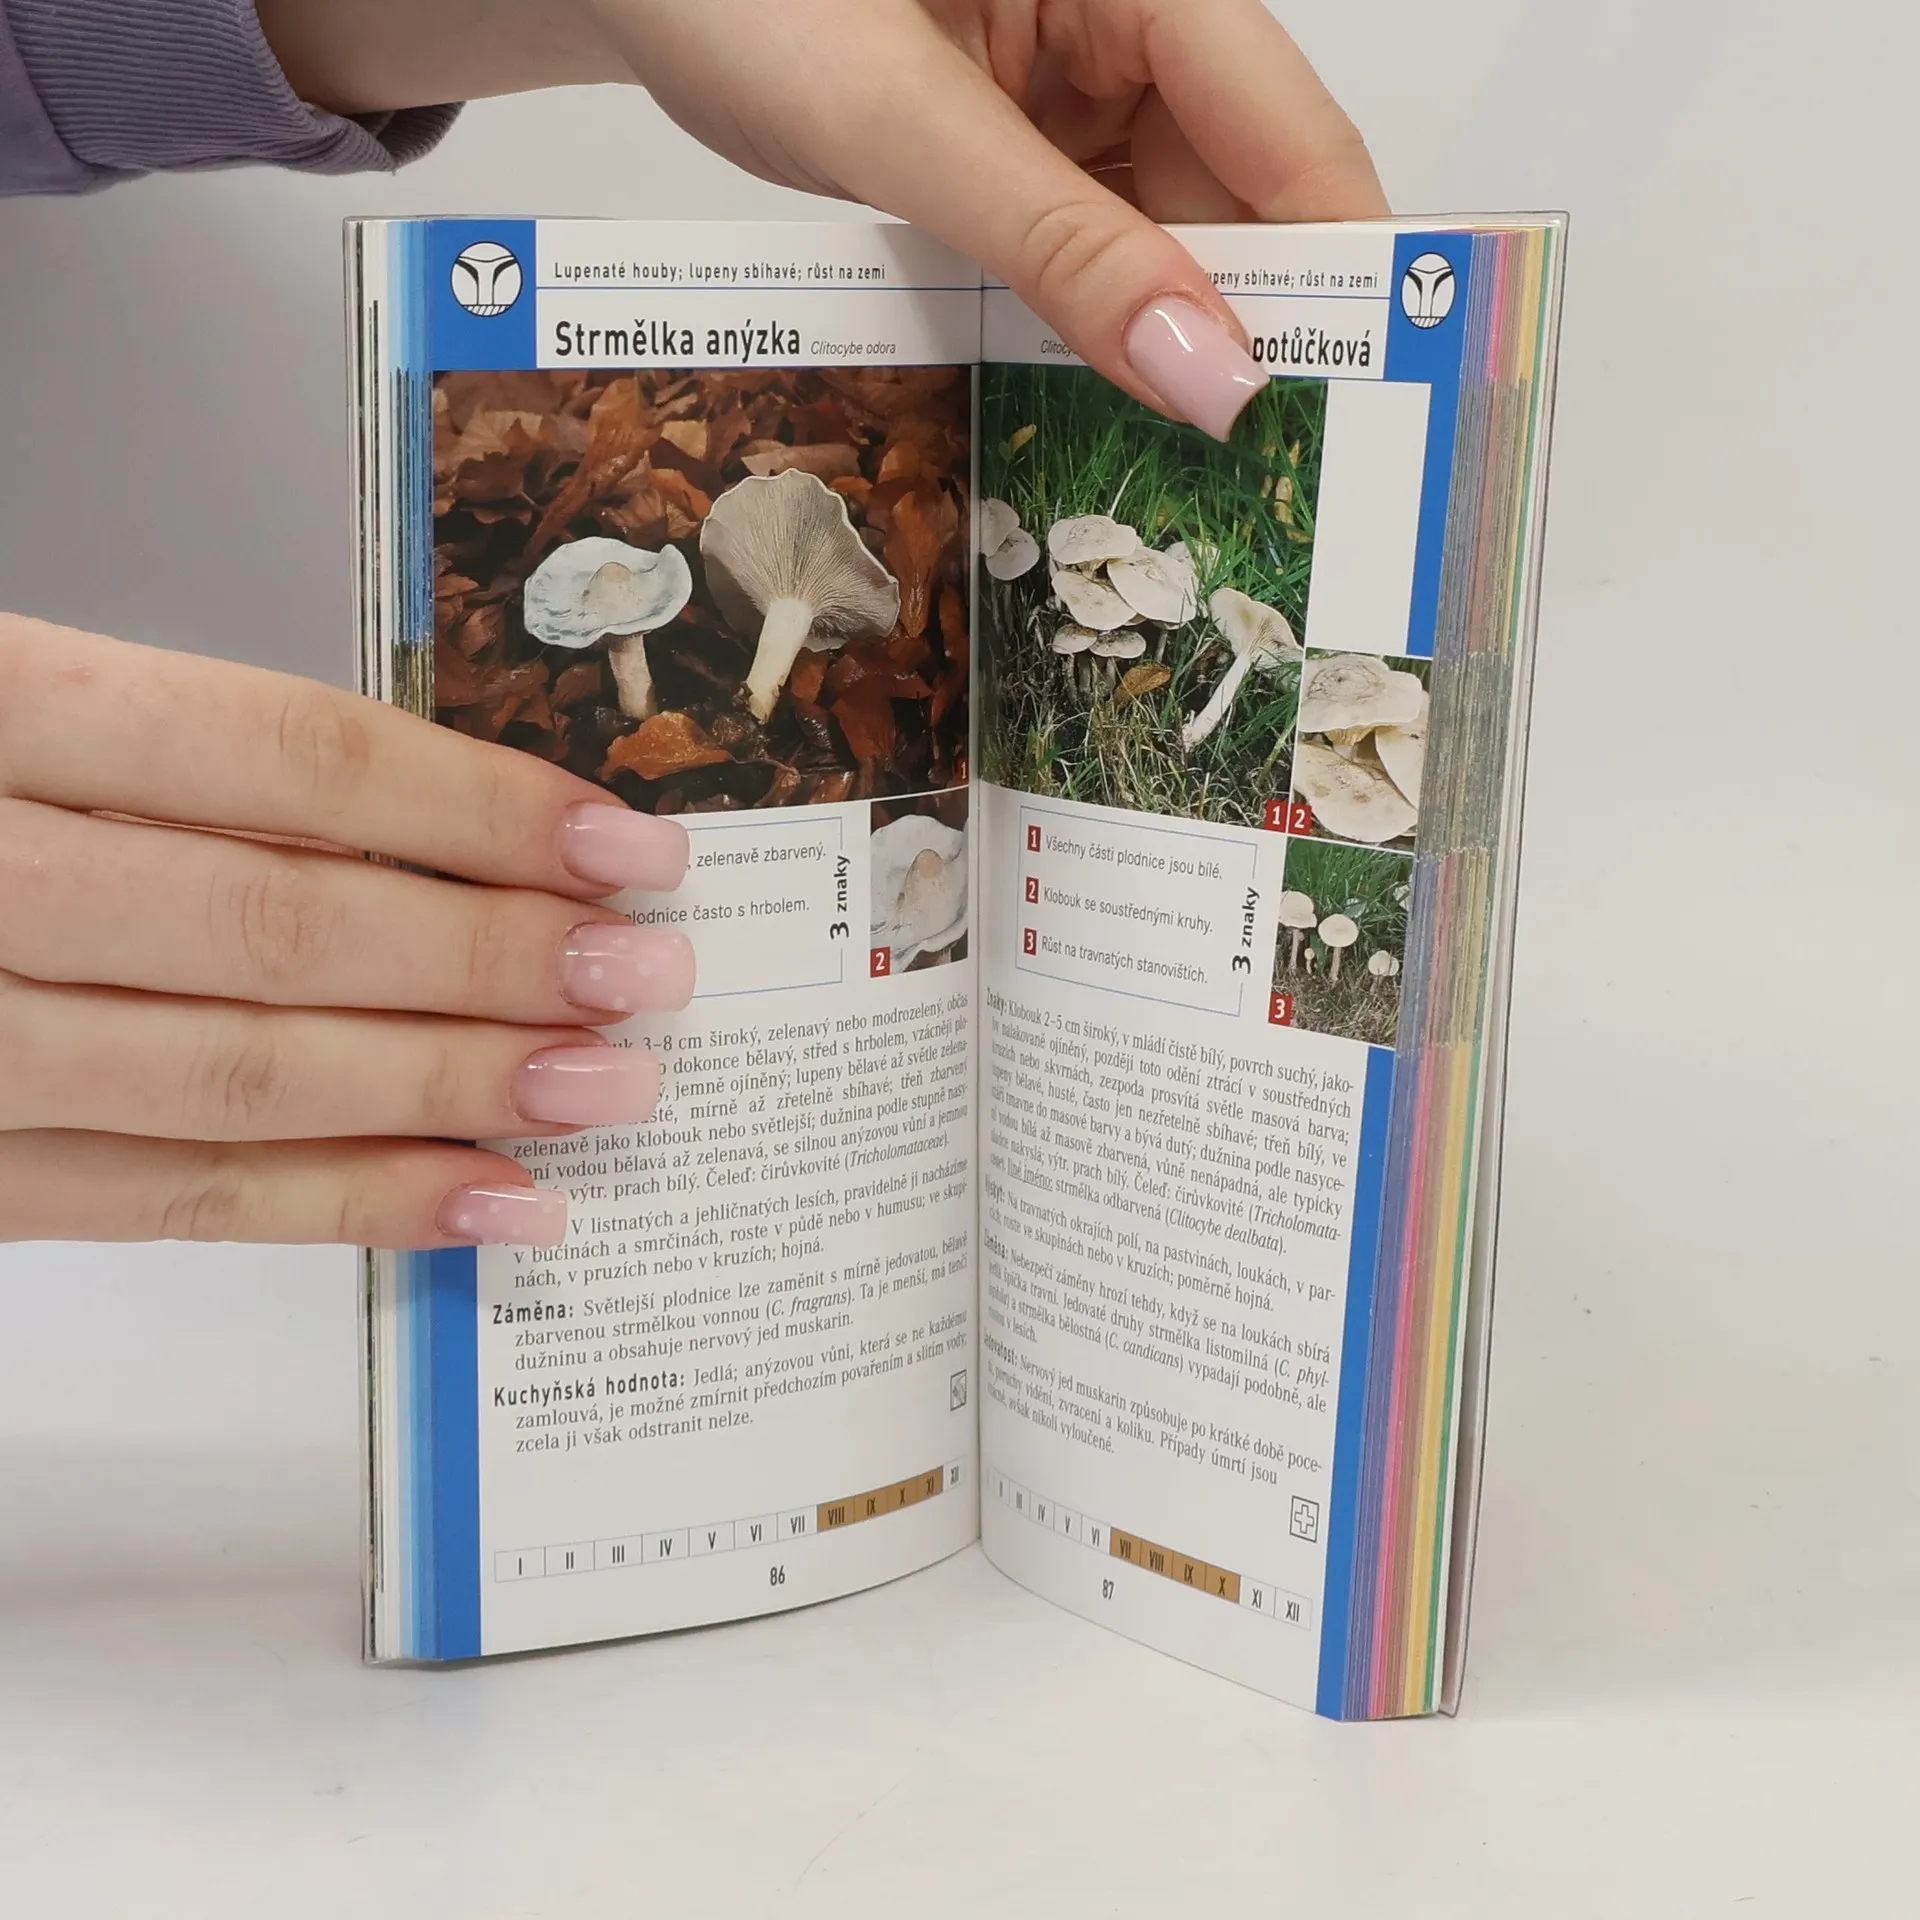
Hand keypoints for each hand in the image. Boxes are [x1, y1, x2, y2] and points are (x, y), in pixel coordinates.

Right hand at [0, 618, 694, 1246]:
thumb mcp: (16, 704)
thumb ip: (178, 756)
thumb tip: (442, 819)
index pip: (275, 761)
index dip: (468, 806)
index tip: (617, 843)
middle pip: (275, 927)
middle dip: (489, 958)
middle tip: (649, 975)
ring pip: (233, 1078)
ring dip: (447, 1092)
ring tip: (607, 1090)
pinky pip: (167, 1201)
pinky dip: (343, 1207)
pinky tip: (484, 1201)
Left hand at [263, 0, 1385, 438]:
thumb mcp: (901, 123)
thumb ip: (1058, 248)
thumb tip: (1205, 377)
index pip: (1292, 129)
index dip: (1340, 271)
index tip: (1364, 410)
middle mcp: (1133, 20)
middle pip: (1241, 195)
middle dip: (1242, 334)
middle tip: (1257, 489)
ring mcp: (1079, 83)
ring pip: (1166, 234)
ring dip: (1160, 345)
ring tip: (1174, 476)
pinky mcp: (1023, 138)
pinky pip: (1089, 241)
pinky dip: (1087, 323)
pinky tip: (1088, 407)